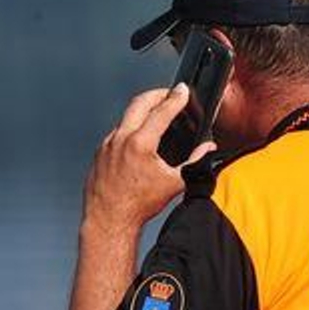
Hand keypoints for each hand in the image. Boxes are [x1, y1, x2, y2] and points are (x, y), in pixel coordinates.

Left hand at [82, 84, 215, 232]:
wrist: (109, 219)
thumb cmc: (137, 205)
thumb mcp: (174, 183)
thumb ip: (194, 162)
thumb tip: (208, 149)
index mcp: (140, 144)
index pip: (162, 111)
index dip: (176, 98)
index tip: (183, 90)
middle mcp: (121, 139)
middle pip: (140, 102)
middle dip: (157, 94)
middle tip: (169, 94)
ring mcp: (107, 144)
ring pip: (126, 117)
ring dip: (142, 111)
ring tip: (155, 116)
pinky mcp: (100, 152)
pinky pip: (117, 133)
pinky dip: (130, 129)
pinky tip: (139, 138)